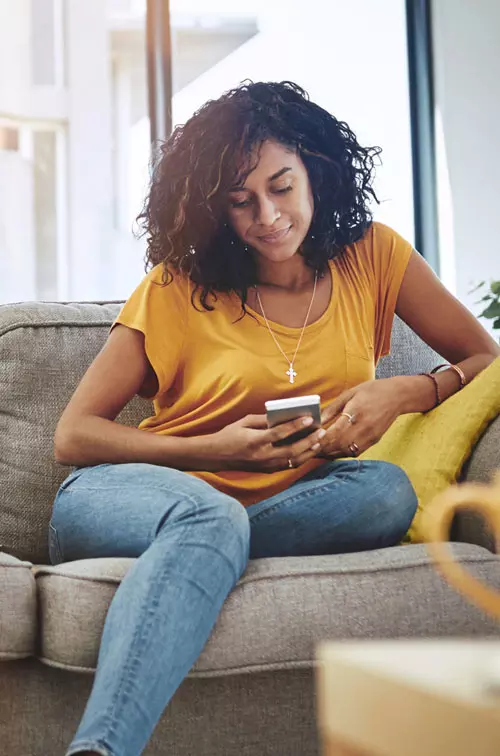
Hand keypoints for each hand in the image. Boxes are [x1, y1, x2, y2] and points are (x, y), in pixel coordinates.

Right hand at [211, 413, 326, 472]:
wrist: (217, 456)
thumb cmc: (230, 435)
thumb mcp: (244, 422)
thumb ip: (263, 420)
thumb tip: (283, 416)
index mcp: (255, 442)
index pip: (279, 434)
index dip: (295, 426)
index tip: (308, 418)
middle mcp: (262, 456)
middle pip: (291, 450)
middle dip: (309, 440)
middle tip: (321, 431)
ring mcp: (265, 466)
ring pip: (293, 461)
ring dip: (308, 451)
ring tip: (319, 441)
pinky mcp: (267, 470)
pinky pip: (288, 465)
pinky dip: (300, 458)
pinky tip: (308, 450)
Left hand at [316, 378, 405, 459]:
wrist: (397, 396)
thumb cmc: (372, 391)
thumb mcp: (349, 393)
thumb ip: (332, 408)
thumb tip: (317, 420)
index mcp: (356, 412)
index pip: (335, 431)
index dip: (322, 439)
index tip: (310, 439)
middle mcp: (364, 427)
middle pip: (339, 444)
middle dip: (323, 448)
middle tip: (309, 448)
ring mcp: (370, 436)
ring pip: (346, 451)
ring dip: (331, 453)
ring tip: (317, 451)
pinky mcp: (374, 441)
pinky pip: (355, 452)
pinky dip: (342, 453)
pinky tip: (332, 450)